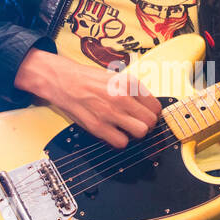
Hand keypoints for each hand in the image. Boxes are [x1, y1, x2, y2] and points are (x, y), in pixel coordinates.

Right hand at [16, 50, 160, 148]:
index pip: (155, 106)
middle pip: (150, 121)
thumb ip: (132, 91)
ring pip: (140, 132)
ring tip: (126, 128)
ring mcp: (110, 113)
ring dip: (135, 133)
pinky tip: (113, 132)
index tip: (146, 115)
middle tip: (136, 123)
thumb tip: (148, 107)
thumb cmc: (88, 80)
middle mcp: (122, 97)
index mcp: (128, 83)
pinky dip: (119, 140)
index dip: (152, 113)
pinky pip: (121, 142)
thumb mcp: (115, 78)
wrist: (63, 81)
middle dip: (146, 125)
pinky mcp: (98, 126)